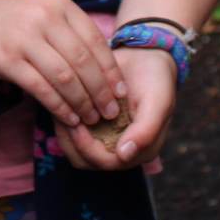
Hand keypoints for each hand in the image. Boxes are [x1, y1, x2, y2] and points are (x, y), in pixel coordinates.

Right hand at [0, 0, 124, 127]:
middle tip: (110, 112)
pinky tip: (69, 118)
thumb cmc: (11, 20)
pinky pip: (41, 88)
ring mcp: (24, 38)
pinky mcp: (7, 59)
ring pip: (65, 77)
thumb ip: (70, 34)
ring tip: (91, 118)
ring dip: (82, 103)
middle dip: (101, 92)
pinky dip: (59, 107)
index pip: (95, 41)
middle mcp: (44, 17)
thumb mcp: (43, 14)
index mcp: (59, 4)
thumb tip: (106, 72)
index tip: (120, 92)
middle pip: (83, 61)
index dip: (111, 70)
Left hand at [53, 45, 176, 170]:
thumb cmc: (155, 79)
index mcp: (141, 149)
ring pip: (76, 152)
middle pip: (88, 161)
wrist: (144, 57)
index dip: (89, 149)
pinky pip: (71, 137)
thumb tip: (124, 155)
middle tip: (65, 117)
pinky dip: (64, 125)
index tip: (77, 125)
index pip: (109, 163)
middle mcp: (122, 149)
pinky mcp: (92, 128)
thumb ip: (146, 130)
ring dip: (66, 135)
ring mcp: (106, 139)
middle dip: (73, 142)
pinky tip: (62, 106)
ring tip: (62, 112)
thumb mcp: (158, 101)